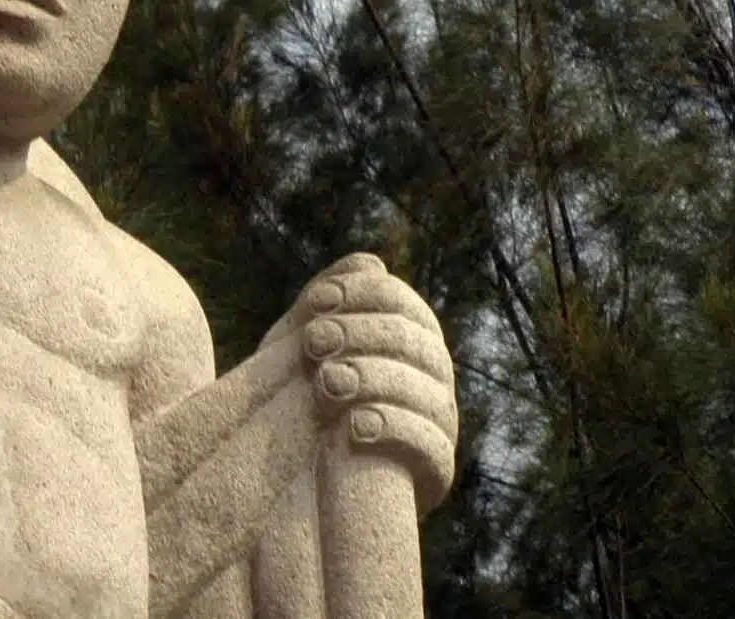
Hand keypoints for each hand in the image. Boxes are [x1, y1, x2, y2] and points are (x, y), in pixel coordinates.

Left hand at [297, 255, 457, 513]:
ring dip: (372, 378)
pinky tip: (354, 427)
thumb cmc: (301, 399)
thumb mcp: (304, 346)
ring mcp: (439, 422)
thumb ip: (328, 301)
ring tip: (326, 383)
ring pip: (424, 389)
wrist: (294, 474)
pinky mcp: (435, 469)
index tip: (317, 303)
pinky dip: (394, 429)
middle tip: (312, 344)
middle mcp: (433, 376)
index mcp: (408, 338)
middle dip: (360, 334)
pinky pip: (430, 444)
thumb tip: (371, 261)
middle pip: (413, 341)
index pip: (401, 302)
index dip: (362, 294)